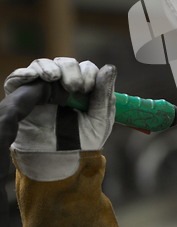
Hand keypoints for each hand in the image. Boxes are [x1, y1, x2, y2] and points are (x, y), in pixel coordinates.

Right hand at [6, 57, 115, 180]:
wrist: (60, 164)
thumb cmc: (83, 143)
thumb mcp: (100, 119)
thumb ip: (104, 94)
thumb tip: (109, 67)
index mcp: (84, 89)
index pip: (85, 68)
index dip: (88, 72)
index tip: (87, 88)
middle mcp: (62, 86)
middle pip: (65, 63)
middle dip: (71, 69)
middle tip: (74, 87)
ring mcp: (41, 90)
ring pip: (42, 65)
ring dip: (49, 67)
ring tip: (54, 78)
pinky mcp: (21, 97)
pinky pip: (17, 78)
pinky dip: (24, 73)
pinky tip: (33, 76)